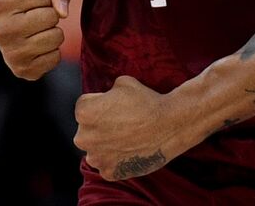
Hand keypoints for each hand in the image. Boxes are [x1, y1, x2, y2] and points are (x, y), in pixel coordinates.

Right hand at [0, 0, 72, 79]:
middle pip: (50, 18)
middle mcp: (0, 31)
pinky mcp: (22, 71)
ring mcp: (9, 54)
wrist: (15, 22)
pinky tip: (38, 45)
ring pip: (55, 38)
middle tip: (37, 17)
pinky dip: (53, 51)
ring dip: (54, 32)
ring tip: (39, 31)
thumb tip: (63, 12)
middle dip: (51, 15)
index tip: (32, 2)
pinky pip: (55, 58)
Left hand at [74, 76, 197, 181]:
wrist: (170, 125)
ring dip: (105, 144)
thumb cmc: (147, 101)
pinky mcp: (109, 172)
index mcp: (84, 113)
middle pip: (87, 130)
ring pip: (96, 149)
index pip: (84, 106)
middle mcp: (84, 137)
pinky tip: (131, 150)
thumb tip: (106, 97)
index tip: (115, 106)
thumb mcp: (123, 82)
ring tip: (127, 138)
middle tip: (121, 123)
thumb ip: (107, 92)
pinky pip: (108, 164)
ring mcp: (96, 158)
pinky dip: (117, 159)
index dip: (100, 104)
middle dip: (99, 126)